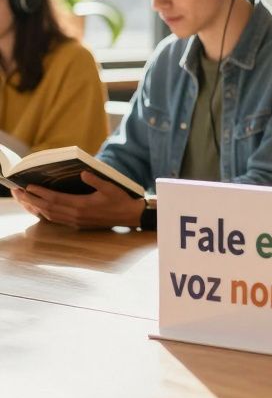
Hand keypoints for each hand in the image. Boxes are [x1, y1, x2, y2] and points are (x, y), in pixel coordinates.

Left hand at [11, 171, 144, 228]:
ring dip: (34, 207)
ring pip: (49, 215)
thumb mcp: (110, 187)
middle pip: (47, 208)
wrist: (129, 216)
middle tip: (17, 192)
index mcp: (82, 205)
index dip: (40, 193)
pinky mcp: (77, 224)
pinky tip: (37, 209)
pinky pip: (55, 220)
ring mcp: (76, 221)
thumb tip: (82, 173)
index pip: (55, 199)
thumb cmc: (120, 200)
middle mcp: (76, 215)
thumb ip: (95, 180)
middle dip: (30, 200)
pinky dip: (43, 214)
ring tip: (22, 200)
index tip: (28, 187)